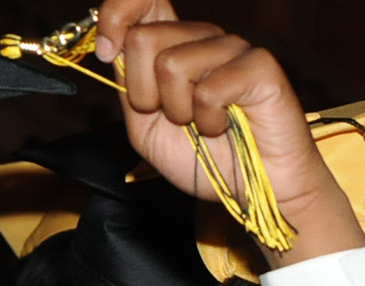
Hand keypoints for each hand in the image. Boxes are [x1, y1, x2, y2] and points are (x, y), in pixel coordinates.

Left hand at [93, 0, 361, 267]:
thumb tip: (111, 46)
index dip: (116, 15)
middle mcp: (203, 39)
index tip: (105, 50)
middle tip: (172, 118)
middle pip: (145, 38)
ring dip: (178, 111)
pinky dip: (209, 121)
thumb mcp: (146, 128)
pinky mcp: (259, 65)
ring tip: (201, 125)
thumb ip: (127, 87)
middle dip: (144, 93)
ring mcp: (232, 48)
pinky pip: (208, 89)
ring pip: (172, 63)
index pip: (143, 2)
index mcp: (175, 47)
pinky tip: (223, 126)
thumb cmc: (204, 159)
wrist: (251, 188)